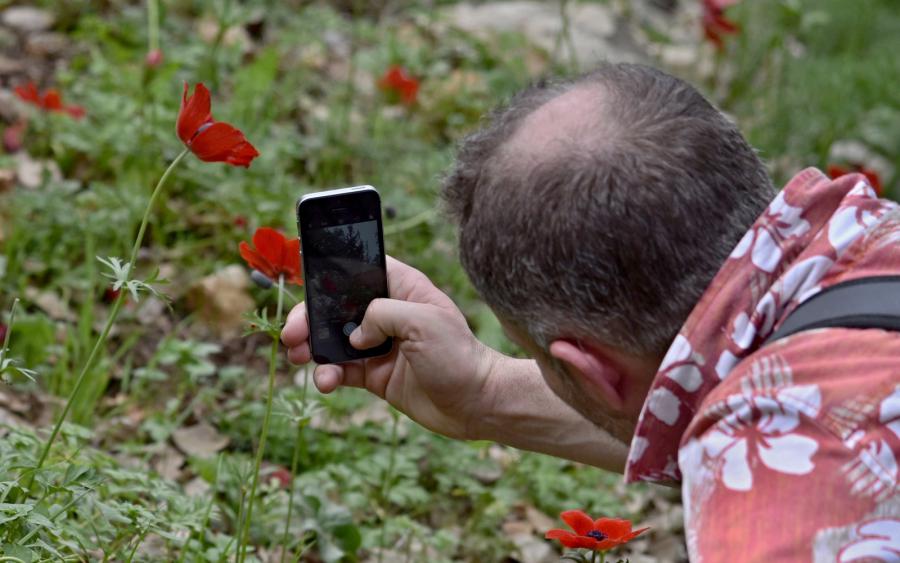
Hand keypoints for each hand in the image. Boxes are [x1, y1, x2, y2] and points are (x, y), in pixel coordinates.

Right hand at [281, 256, 497, 439]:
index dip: (330, 273)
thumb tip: (355, 335)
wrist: (476, 404)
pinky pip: (341, 370)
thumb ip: (382, 314)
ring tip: (301, 358)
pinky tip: (326, 383)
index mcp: (402, 288)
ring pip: (332, 339)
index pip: (359, 268)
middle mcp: (387, 313)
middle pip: (336, 306)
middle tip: (291, 334)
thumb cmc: (459, 355)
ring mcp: (379, 344)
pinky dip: (328, 375)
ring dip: (312, 348)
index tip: (306, 283)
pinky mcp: (376, 374)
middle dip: (309, 317)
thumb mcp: (423, 321)